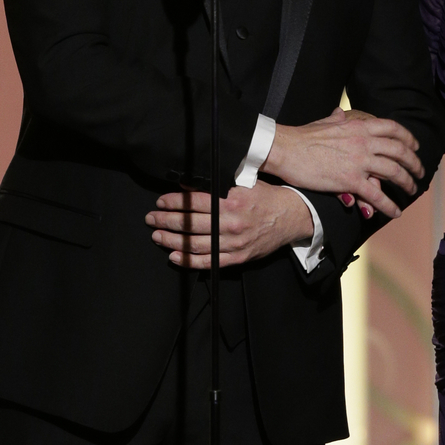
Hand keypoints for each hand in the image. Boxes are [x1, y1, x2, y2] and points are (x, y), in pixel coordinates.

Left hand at [146, 184, 312, 267]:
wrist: (292, 216)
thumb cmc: (266, 197)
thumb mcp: (243, 183)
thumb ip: (217, 184)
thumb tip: (188, 183)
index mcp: (232, 201)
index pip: (194, 202)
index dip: (174, 202)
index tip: (160, 202)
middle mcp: (232, 223)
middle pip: (191, 224)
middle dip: (166, 221)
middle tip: (151, 219)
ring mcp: (235, 243)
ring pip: (196, 244)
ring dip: (172, 241)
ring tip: (157, 237)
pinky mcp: (239, 257)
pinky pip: (210, 262)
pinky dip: (190, 261)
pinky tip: (175, 256)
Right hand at [266, 109, 422, 221]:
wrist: (286, 148)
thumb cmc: (302, 137)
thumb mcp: (324, 122)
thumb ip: (337, 120)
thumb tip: (340, 113)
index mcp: (359, 126)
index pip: (393, 129)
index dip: (408, 138)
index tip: (414, 147)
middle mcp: (364, 142)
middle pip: (399, 151)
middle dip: (414, 163)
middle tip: (419, 172)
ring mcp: (359, 161)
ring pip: (394, 172)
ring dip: (407, 183)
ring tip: (412, 191)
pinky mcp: (350, 180)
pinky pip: (376, 195)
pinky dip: (389, 205)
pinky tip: (396, 212)